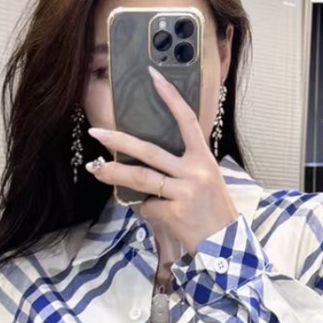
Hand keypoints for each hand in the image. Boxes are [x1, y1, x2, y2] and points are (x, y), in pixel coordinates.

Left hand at [85, 66, 238, 254]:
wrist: (226, 246)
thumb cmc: (212, 211)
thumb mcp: (206, 181)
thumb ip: (181, 167)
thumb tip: (144, 159)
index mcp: (204, 159)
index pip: (187, 121)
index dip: (171, 98)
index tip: (153, 76)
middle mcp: (195, 171)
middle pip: (150, 151)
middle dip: (119, 141)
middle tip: (96, 132)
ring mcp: (184, 192)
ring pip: (141, 178)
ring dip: (114, 174)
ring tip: (97, 170)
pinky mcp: (174, 213)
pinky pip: (148, 207)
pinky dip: (147, 210)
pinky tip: (159, 216)